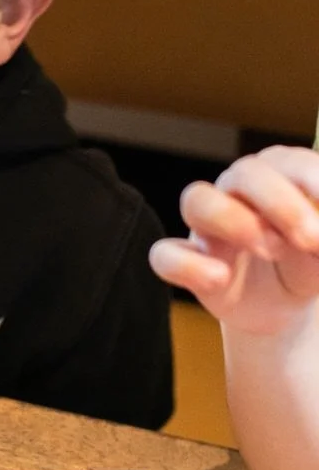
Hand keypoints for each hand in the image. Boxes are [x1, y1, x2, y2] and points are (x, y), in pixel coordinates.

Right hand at [149, 146, 318, 334]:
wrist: (283, 308)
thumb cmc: (307, 264)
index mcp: (279, 177)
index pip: (288, 162)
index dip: (312, 178)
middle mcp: (238, 192)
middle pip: (244, 173)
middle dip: (281, 204)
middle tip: (313, 240)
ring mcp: (207, 226)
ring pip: (197, 200)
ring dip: (233, 220)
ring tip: (271, 251)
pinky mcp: (185, 261)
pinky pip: (165, 254)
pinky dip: (188, 264)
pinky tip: (219, 278)